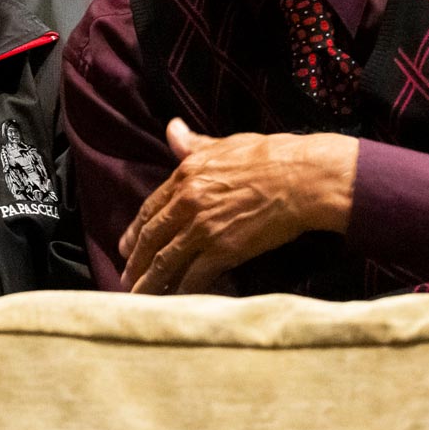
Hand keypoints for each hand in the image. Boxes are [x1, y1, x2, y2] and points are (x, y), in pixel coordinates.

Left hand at [118, 119, 357, 294]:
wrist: (303, 177)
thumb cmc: (271, 156)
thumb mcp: (225, 144)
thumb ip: (193, 143)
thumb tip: (172, 129)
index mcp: (185, 176)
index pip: (150, 209)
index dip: (135, 231)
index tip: (125, 246)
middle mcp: (187, 203)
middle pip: (151, 237)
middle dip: (136, 261)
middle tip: (126, 277)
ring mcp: (203, 228)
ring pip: (166, 260)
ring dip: (150, 281)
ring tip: (140, 296)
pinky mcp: (223, 250)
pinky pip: (195, 276)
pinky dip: (183, 290)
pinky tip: (176, 300)